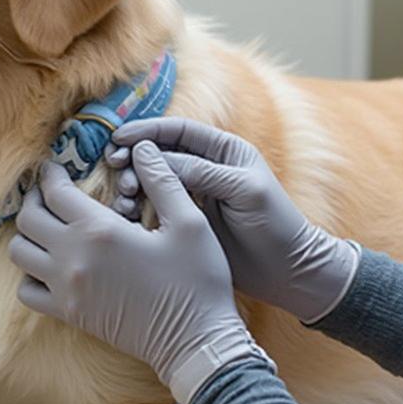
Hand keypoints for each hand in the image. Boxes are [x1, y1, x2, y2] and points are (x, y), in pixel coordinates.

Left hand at [9, 144, 272, 403]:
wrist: (195, 342)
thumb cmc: (198, 281)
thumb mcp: (189, 223)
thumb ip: (162, 180)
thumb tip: (141, 148)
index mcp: (100, 231)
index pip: (55, 192)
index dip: (50, 174)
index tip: (53, 166)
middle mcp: (73, 259)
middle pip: (27, 219)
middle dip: (34, 199)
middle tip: (49, 192)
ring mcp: (66, 290)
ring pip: (19, 253)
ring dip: (28, 234)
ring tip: (49, 225)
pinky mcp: (70, 314)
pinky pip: (27, 290)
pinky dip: (30, 273)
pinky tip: (52, 264)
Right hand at [104, 118, 359, 323]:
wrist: (287, 272)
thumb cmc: (275, 225)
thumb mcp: (243, 191)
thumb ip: (203, 172)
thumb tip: (156, 157)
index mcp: (223, 151)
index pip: (178, 131)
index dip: (146, 131)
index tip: (119, 138)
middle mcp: (205, 168)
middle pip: (159, 153)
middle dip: (134, 157)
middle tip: (115, 167)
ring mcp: (193, 196)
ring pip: (153, 181)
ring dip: (133, 183)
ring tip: (123, 195)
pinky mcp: (185, 222)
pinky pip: (155, 207)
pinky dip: (138, 207)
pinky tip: (126, 213)